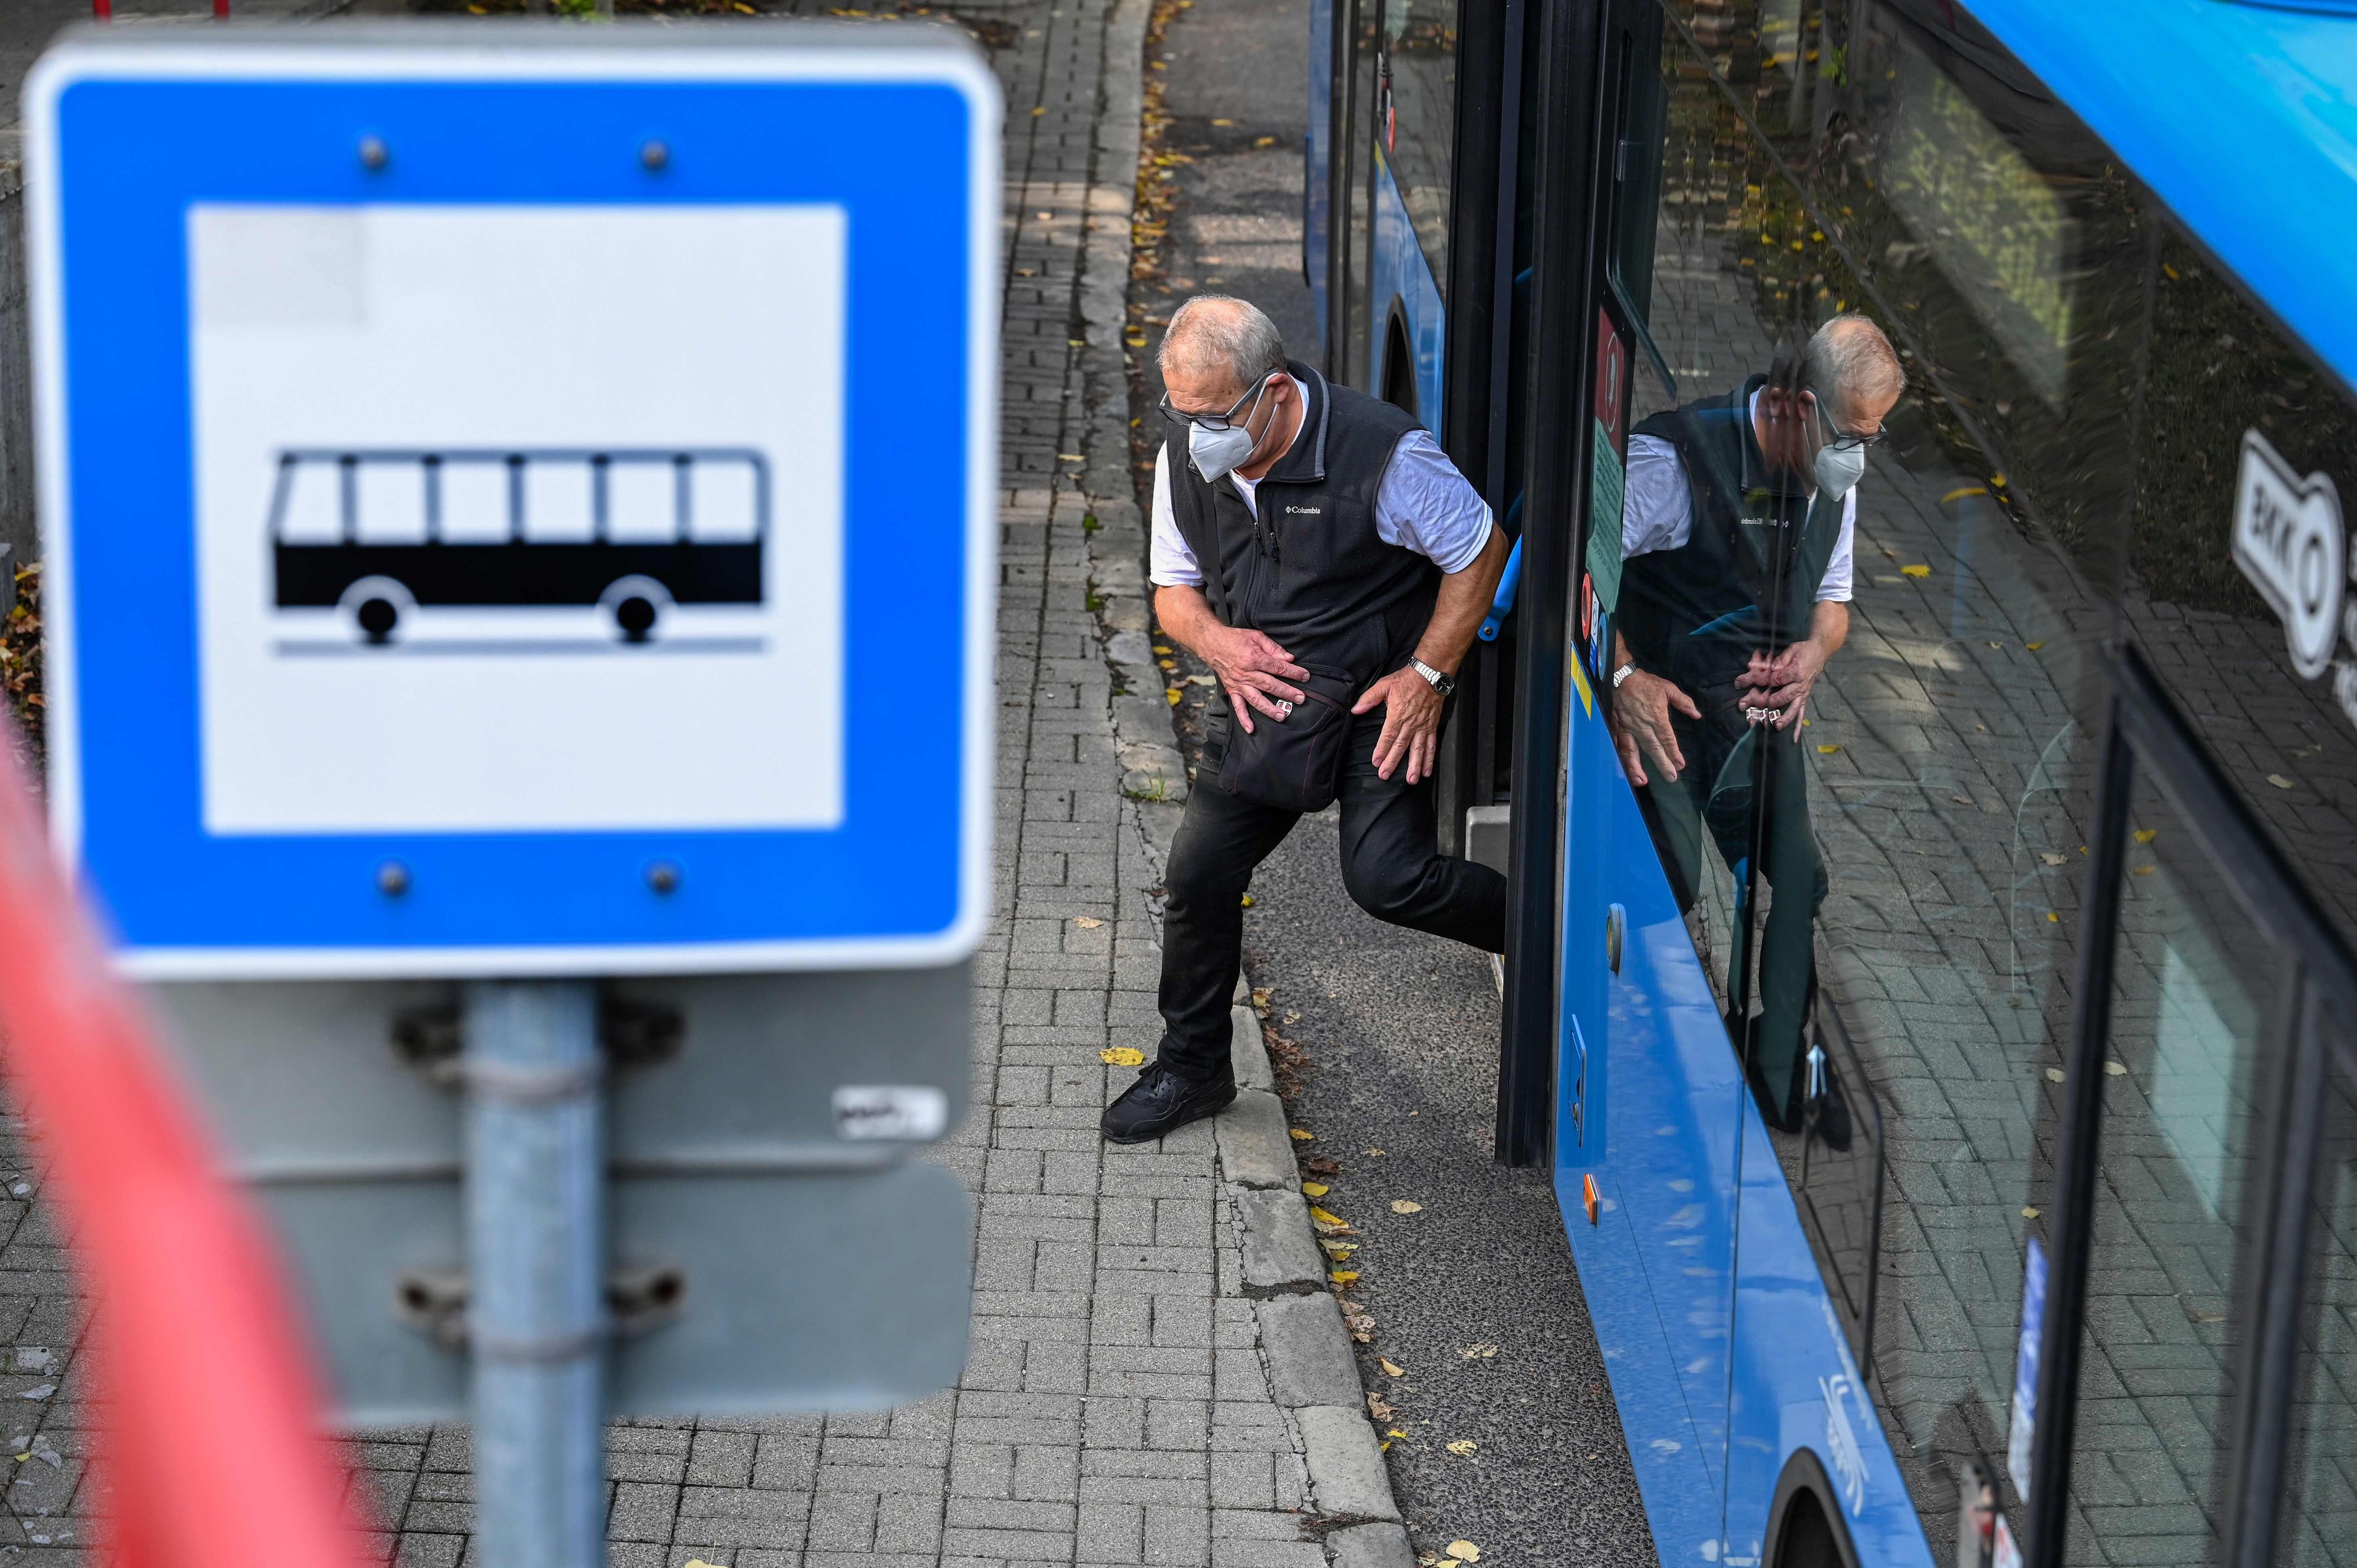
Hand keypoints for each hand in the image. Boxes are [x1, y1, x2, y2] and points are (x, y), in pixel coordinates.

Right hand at [1203, 625, 1307, 734]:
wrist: (1211, 643)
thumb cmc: (1235, 638)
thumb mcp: (1256, 636)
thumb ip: (1273, 648)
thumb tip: (1289, 658)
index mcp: (1253, 658)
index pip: (1278, 667)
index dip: (1293, 672)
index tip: (1305, 676)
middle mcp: (1246, 673)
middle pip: (1270, 685)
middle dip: (1287, 692)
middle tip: (1300, 698)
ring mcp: (1239, 684)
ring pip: (1256, 699)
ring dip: (1269, 709)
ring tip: (1282, 716)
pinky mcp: (1232, 690)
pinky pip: (1237, 706)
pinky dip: (1243, 719)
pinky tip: (1251, 729)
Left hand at [1351, 665, 1445, 783]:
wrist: (1430, 675)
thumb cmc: (1406, 680)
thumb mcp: (1384, 685)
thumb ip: (1369, 698)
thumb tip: (1355, 710)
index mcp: (1397, 714)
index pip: (1388, 736)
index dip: (1382, 750)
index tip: (1376, 762)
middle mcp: (1411, 723)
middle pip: (1401, 746)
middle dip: (1393, 762)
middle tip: (1385, 775)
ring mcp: (1423, 726)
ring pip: (1418, 749)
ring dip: (1414, 766)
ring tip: (1411, 780)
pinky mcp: (1432, 727)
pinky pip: (1431, 745)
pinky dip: (1429, 759)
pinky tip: (1427, 771)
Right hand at [1610, 668, 1700, 785]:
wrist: (1622, 676)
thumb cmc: (1646, 683)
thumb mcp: (1668, 688)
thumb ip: (1684, 702)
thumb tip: (1697, 714)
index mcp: (1656, 716)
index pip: (1667, 739)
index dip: (1674, 753)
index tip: (1680, 765)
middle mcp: (1641, 725)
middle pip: (1653, 748)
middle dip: (1662, 764)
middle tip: (1670, 778)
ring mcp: (1627, 727)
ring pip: (1632, 750)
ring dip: (1636, 767)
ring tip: (1642, 781)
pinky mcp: (1616, 726)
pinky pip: (1617, 744)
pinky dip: (1619, 757)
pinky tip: (1622, 768)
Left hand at [1735, 639, 1829, 732]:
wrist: (1820, 651)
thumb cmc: (1803, 649)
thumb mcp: (1791, 649)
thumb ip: (1778, 659)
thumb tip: (1765, 665)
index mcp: (1796, 671)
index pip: (1774, 679)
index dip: (1757, 680)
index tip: (1742, 682)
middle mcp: (1800, 685)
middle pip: (1781, 696)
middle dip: (1764, 702)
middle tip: (1748, 706)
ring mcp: (1803, 693)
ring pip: (1793, 708)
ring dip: (1783, 718)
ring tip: (1773, 725)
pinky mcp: (1805, 698)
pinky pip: (1802, 713)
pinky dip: (1798, 726)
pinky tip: (1794, 738)